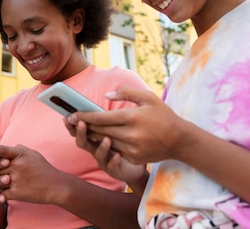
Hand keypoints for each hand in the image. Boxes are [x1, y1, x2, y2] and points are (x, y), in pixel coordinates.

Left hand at [0, 143, 67, 204]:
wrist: (56, 186)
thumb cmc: (44, 169)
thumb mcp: (33, 154)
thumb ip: (19, 149)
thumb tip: (7, 148)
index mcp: (20, 154)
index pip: (1, 150)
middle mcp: (17, 166)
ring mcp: (16, 179)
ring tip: (4, 181)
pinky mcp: (16, 193)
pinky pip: (2, 192)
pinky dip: (2, 192)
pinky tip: (8, 192)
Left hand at [67, 86, 185, 163]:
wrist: (180, 141)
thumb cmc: (163, 115)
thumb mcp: (148, 97)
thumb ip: (126, 92)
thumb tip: (107, 96)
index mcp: (133, 117)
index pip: (101, 118)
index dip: (84, 116)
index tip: (72, 113)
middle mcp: (131, 134)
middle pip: (100, 131)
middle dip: (83, 125)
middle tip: (69, 120)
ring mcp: (132, 149)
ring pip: (105, 142)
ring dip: (91, 136)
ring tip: (79, 128)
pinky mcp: (134, 158)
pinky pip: (115, 151)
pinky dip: (105, 144)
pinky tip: (97, 138)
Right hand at [67, 118, 147, 187]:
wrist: (136, 163)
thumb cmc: (125, 141)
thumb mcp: (117, 125)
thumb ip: (110, 114)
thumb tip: (108, 95)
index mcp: (94, 136)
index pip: (78, 130)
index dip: (71, 124)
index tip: (67, 116)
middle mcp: (95, 148)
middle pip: (83, 142)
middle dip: (80, 132)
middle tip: (81, 123)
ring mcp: (103, 160)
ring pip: (97, 154)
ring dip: (100, 147)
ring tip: (107, 139)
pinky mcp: (114, 169)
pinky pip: (111, 166)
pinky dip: (113, 160)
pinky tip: (118, 155)